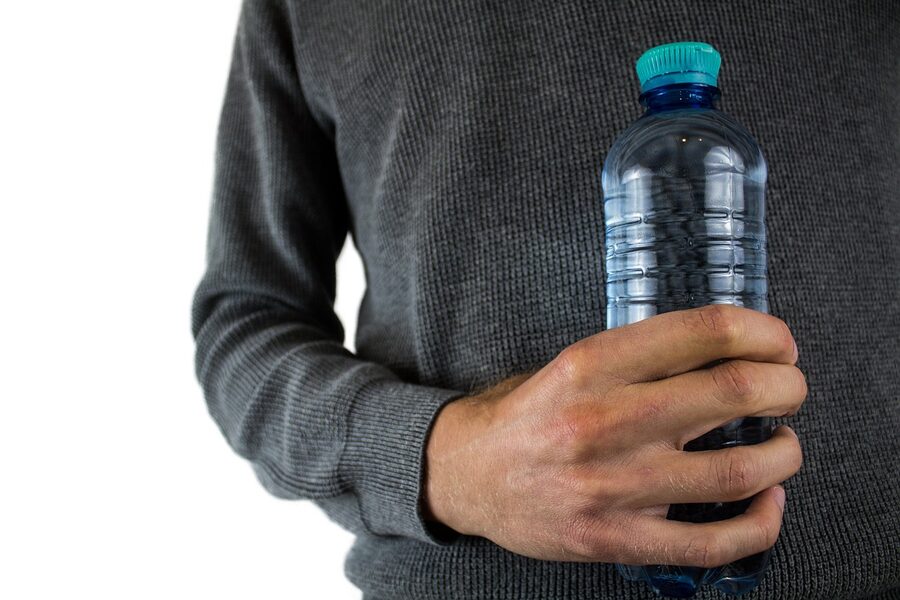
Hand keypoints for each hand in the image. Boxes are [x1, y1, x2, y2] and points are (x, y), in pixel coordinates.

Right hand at [423, 305, 804, 567]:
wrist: (466, 475)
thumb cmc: (526, 414)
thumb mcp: (570, 362)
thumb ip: (639, 356)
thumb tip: (728, 351)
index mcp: (590, 365)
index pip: (701, 332)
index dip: (761, 333)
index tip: (778, 343)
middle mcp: (602, 420)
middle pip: (732, 392)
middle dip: (785, 386)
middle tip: (790, 388)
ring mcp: (610, 485)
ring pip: (736, 470)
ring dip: (784, 454)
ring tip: (784, 445)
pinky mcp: (613, 538)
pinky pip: (710, 542)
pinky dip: (760, 524)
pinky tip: (768, 503)